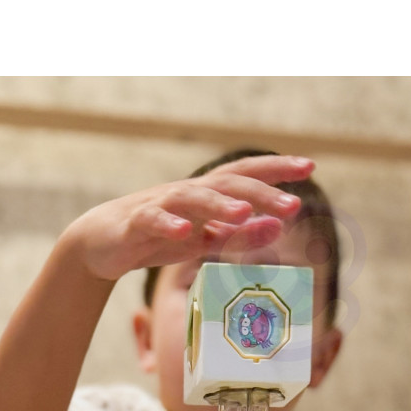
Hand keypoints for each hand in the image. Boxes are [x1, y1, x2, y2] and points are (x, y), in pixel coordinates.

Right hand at [67, 153, 316, 282]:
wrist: (101, 244)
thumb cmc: (158, 238)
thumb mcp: (205, 240)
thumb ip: (241, 236)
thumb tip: (282, 225)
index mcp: (207, 196)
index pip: (246, 175)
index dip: (276, 169)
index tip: (309, 166)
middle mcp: (188, 194)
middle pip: (227, 184)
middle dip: (261, 192)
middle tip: (292, 204)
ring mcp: (161, 205)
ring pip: (193, 198)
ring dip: (219, 205)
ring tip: (244, 213)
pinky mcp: (135, 224)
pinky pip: (154, 220)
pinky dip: (169, 223)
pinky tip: (185, 231)